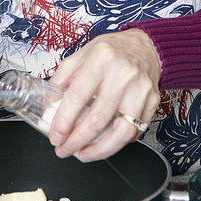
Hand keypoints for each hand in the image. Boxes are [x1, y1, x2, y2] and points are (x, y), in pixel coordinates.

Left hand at [48, 28, 160, 161]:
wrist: (145, 46)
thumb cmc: (111, 51)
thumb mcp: (80, 55)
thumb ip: (61, 80)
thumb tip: (47, 108)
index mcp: (100, 59)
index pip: (77, 97)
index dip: (63, 122)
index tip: (55, 136)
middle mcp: (123, 74)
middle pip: (97, 119)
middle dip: (76, 141)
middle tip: (64, 149)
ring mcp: (141, 90)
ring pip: (121, 131)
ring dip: (99, 149)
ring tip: (83, 154)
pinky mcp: (153, 102)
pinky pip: (135, 131)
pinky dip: (118, 143)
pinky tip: (105, 144)